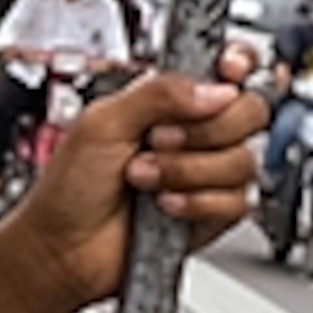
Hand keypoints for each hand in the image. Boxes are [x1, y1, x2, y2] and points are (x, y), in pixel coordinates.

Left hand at [0, 71, 264, 312]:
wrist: (63, 247)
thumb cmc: (70, 186)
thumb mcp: (101, 124)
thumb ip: (158, 94)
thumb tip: (215, 89)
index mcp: (169, 101)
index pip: (229, 70)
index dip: (240, 65)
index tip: (228, 70)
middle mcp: (194, 134)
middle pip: (249, 113)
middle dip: (204, 129)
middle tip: (156, 140)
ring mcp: (206, 174)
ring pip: (243, 160)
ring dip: (186, 170)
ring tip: (142, 178)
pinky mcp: (212, 213)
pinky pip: (236, 202)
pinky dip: (196, 203)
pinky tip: (163, 206)